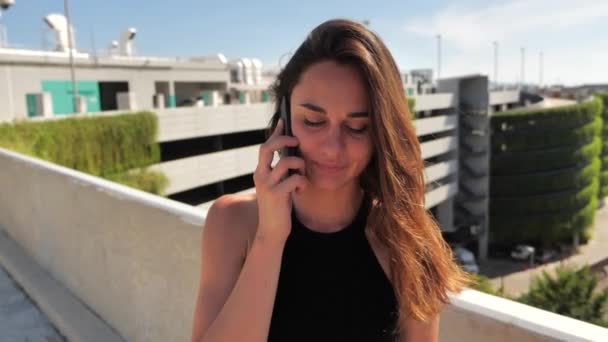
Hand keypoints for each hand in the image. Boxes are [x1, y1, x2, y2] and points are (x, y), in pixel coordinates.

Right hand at [253, 118, 309, 243]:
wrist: (272, 231)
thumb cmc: (278, 207)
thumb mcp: (277, 186)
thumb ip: (280, 172)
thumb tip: (291, 155)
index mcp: (260, 172)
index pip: (265, 146)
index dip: (275, 133)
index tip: (283, 121)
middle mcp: (260, 175)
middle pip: (268, 147)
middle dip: (284, 140)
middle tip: (297, 142)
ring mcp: (267, 185)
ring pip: (287, 162)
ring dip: (300, 165)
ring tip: (302, 175)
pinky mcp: (277, 195)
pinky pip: (295, 179)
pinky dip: (303, 182)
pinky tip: (301, 191)